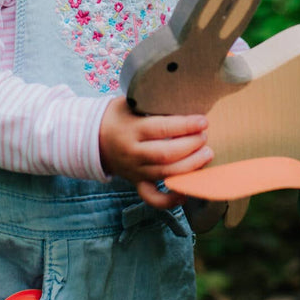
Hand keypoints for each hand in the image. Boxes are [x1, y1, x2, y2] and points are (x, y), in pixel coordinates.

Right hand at [98, 98, 212, 208]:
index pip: (162, 129)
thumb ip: (153, 103)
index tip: (203, 122)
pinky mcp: (136, 183)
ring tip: (206, 155)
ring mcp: (134, 171)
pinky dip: (170, 200)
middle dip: (191, 147)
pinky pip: (153, 197)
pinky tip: (186, 193)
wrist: (93, 138)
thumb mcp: (130, 102)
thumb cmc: (118, 116)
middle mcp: (132, 153)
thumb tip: (185, 99)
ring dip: (190, 167)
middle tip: (204, 138)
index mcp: (131, 130)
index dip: (185, 126)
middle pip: (166, 155)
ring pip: (165, 175)